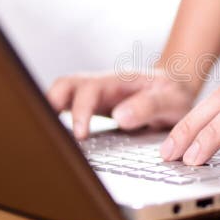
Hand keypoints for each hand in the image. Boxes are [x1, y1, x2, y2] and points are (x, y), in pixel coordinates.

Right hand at [47, 70, 195, 138]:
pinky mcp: (92, 106)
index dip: (81, 111)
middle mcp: (102, 85)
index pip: (90, 89)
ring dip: (49, 110)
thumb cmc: (173, 95)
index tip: (80, 134)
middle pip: (65, 85)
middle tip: (50, 135)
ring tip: (44, 138)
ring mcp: (94, 94)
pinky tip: (55, 138)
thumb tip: (119, 117)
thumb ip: (149, 106)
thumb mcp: (171, 100)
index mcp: (119, 81)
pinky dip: (56, 118)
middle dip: (51, 105)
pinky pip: (67, 106)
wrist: (175, 89)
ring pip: (61, 94)